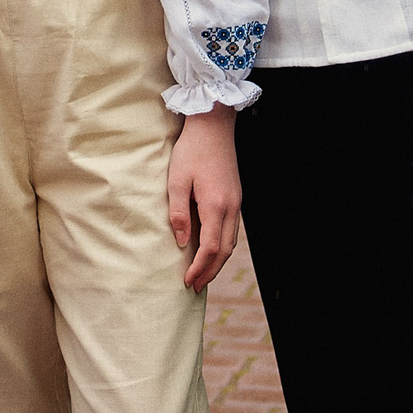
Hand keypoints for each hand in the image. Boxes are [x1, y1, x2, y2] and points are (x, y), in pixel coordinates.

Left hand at [167, 104, 241, 291]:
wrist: (213, 126)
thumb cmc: (191, 150)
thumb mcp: (177, 179)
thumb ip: (179, 212)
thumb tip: (182, 242)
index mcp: (215, 204)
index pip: (210, 247)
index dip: (199, 267)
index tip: (187, 280)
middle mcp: (230, 207)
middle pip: (225, 251)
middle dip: (210, 271)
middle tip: (195, 286)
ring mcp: (236, 202)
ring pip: (231, 242)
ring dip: (218, 261)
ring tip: (202, 274)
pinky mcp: (235, 197)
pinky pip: (232, 230)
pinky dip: (223, 247)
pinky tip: (212, 250)